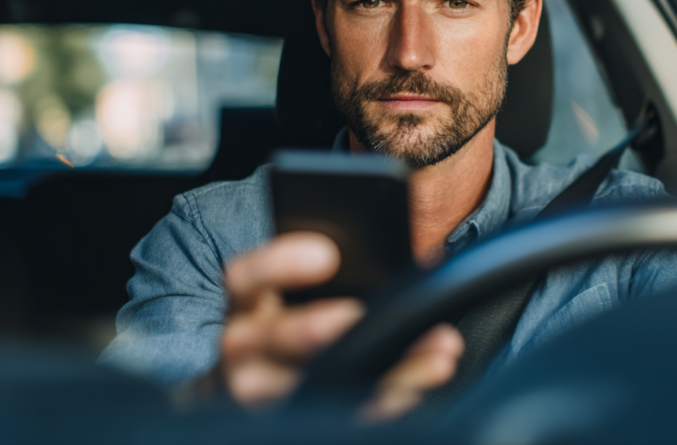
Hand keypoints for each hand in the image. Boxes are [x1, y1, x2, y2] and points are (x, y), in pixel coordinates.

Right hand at [217, 231, 462, 417]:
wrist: (260, 378)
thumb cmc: (295, 316)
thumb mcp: (299, 291)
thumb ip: (335, 273)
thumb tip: (395, 255)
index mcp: (245, 301)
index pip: (247, 276)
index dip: (281, 263)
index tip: (328, 254)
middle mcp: (241, 347)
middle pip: (273, 337)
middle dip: (320, 328)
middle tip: (362, 317)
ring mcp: (258, 391)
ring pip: (310, 388)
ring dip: (384, 373)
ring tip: (435, 356)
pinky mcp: (285, 422)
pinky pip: (332, 417)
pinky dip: (381, 404)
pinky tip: (415, 389)